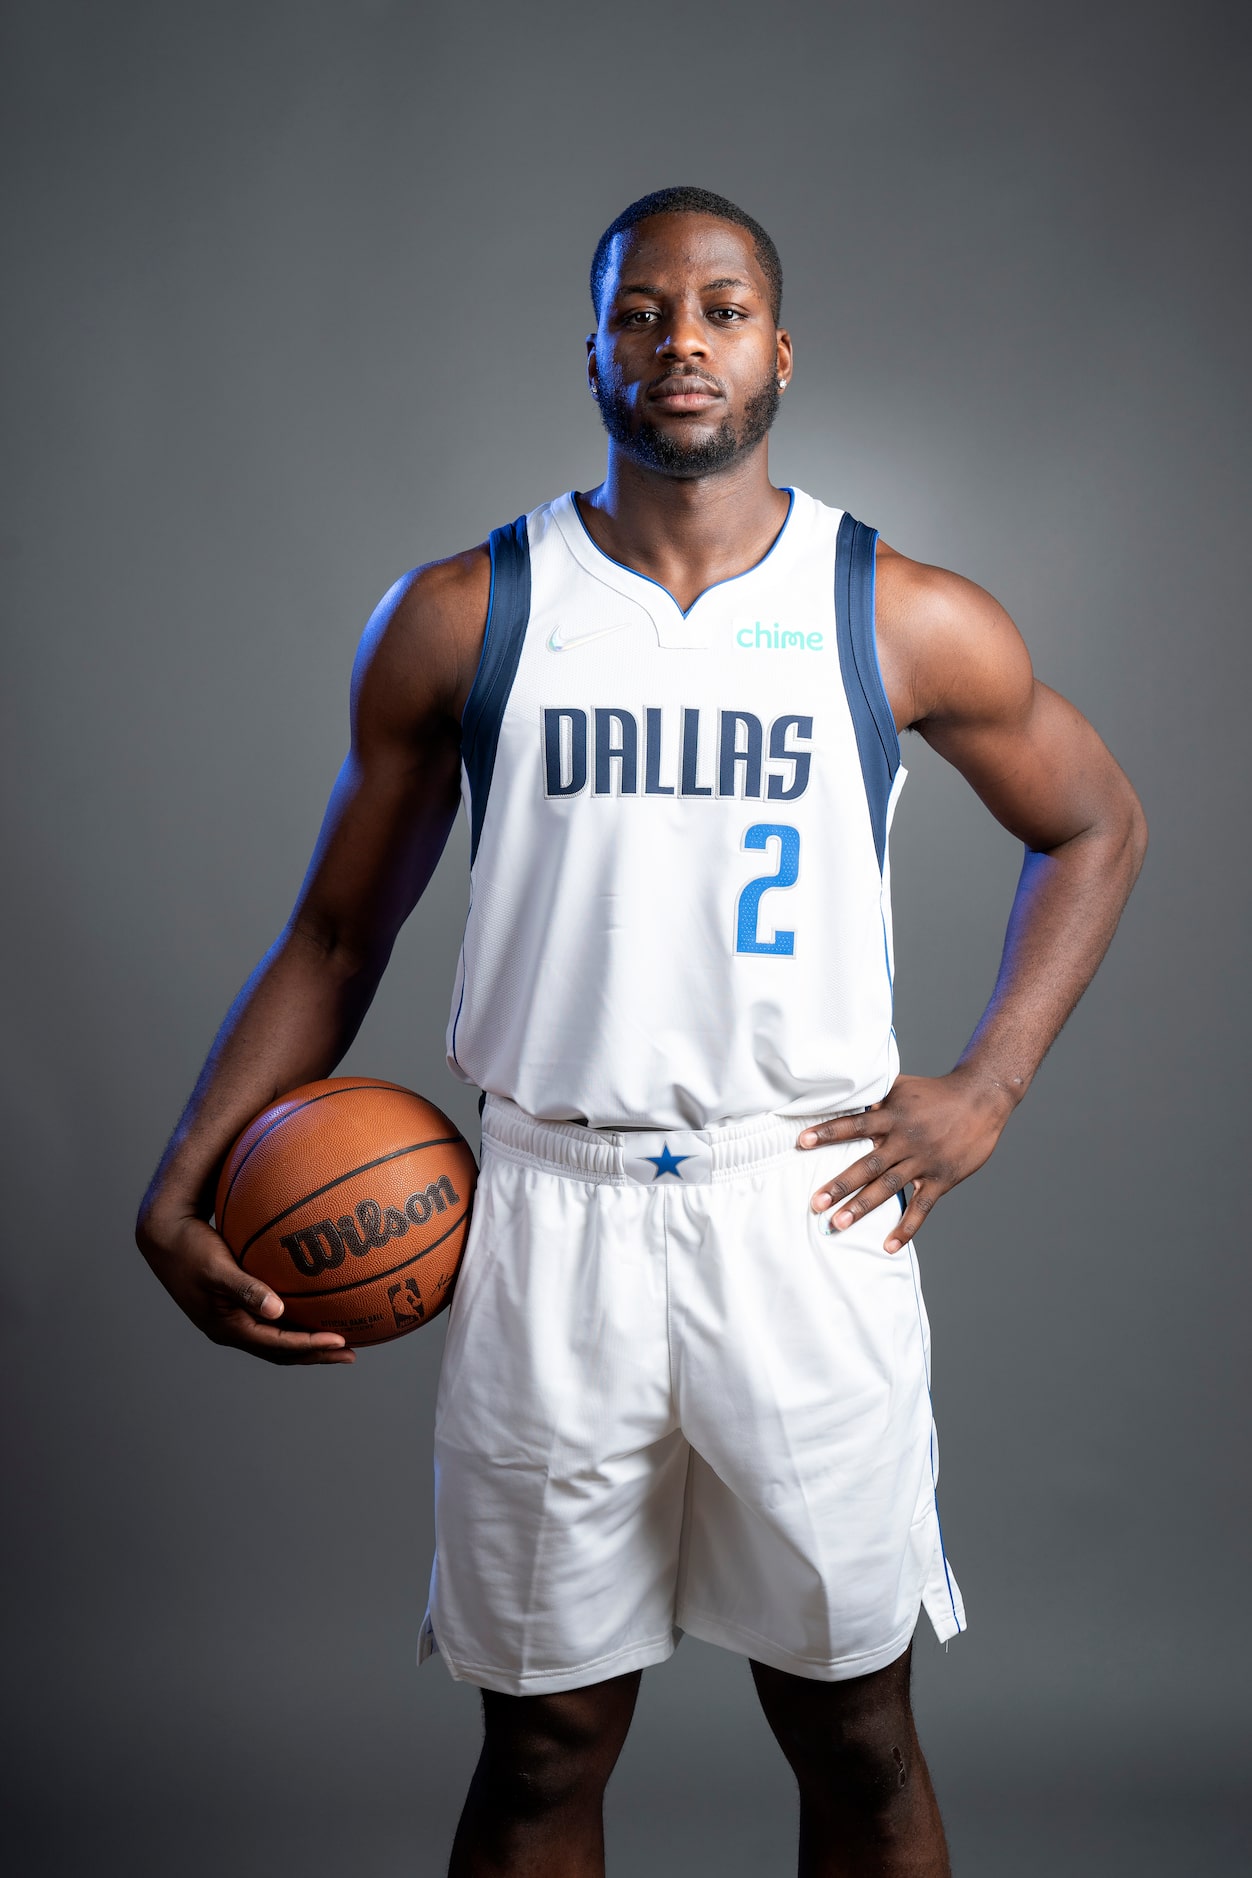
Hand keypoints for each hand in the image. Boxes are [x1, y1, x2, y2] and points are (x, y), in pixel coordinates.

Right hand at [136, 1208, 355, 1363]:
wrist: (163, 1236)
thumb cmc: (190, 1247)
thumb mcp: (217, 1268)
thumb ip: (246, 1289)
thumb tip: (278, 1310)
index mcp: (226, 1328)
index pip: (277, 1346)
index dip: (311, 1346)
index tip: (341, 1340)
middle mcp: (230, 1329)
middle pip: (281, 1352)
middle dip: (316, 1353)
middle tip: (350, 1352)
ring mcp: (231, 1320)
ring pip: (276, 1340)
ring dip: (307, 1342)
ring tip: (338, 1339)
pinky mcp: (232, 1306)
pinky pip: (270, 1320)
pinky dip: (293, 1322)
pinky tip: (312, 1308)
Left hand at [797, 1068, 1016, 1252]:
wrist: (981, 1099)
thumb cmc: (936, 1092)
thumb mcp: (901, 1087)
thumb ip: (873, 1095)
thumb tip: (842, 1091)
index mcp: (893, 1117)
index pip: (855, 1125)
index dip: (828, 1132)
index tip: (802, 1142)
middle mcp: (905, 1141)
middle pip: (868, 1164)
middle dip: (840, 1184)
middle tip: (815, 1203)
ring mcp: (923, 1162)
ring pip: (889, 1188)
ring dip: (862, 1207)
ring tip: (838, 1223)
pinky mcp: (942, 1179)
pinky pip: (922, 1208)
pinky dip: (907, 1228)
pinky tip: (889, 1245)